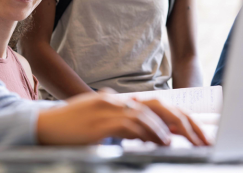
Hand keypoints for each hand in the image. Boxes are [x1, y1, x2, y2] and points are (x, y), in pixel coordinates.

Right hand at [36, 92, 206, 145]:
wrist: (40, 126)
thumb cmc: (68, 125)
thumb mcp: (94, 115)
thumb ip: (115, 115)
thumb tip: (133, 117)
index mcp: (117, 100)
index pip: (156, 105)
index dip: (178, 118)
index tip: (195, 132)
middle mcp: (116, 101)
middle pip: (160, 107)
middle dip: (184, 122)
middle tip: (201, 139)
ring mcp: (108, 110)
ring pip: (148, 115)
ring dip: (170, 130)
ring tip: (187, 142)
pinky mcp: (100, 123)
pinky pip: (131, 125)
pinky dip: (148, 133)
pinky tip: (160, 142)